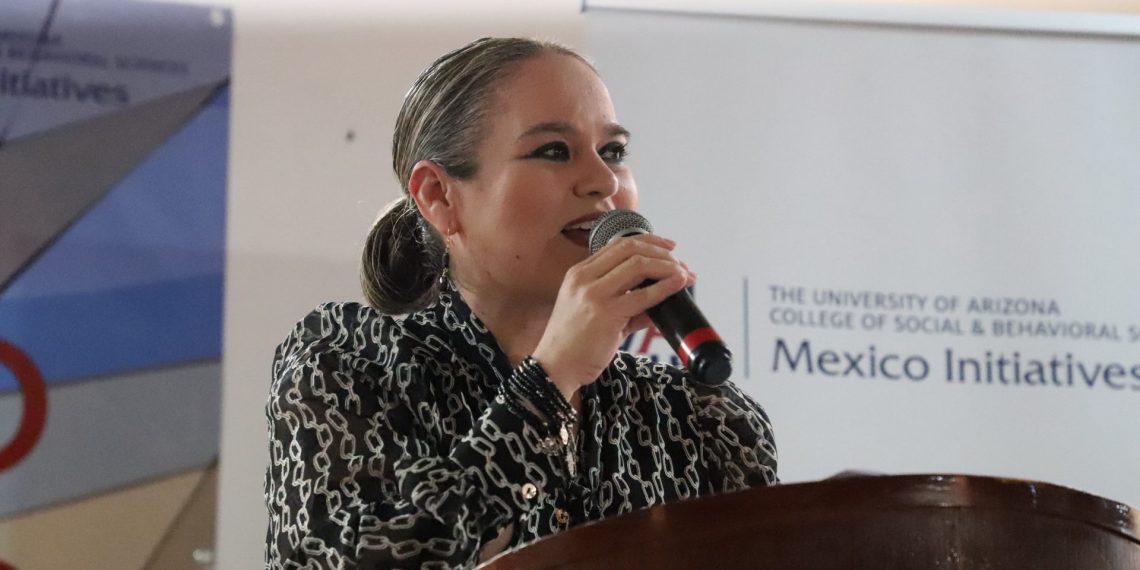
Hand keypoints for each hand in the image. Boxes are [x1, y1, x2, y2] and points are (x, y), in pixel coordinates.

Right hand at [532, 234, 695, 401]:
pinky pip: (643, 295)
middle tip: (682, 264)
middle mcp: (584, 278)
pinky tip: (678, 286)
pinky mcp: (606, 313)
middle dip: (662, 253)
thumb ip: (625, 304)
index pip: (618, 245)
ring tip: (685, 276)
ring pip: (639, 265)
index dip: (648, 242)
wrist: (555, 367)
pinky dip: (665, 287)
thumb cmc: (573, 344)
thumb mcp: (595, 313)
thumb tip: (658, 300)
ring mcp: (594, 294)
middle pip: (631, 249)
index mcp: (579, 273)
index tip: (668, 248)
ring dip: (668, 267)